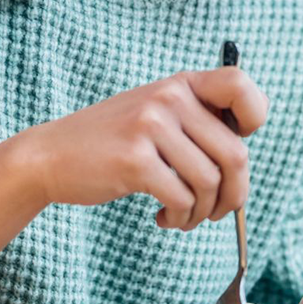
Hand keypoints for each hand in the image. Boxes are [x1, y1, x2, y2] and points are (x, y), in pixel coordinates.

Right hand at [20, 67, 268, 230]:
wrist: (50, 155)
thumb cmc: (111, 142)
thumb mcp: (155, 114)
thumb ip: (196, 123)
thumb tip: (242, 163)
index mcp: (181, 84)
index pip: (241, 86)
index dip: (252, 120)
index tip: (232, 147)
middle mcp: (169, 97)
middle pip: (235, 154)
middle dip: (233, 195)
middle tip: (216, 211)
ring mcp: (151, 125)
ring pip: (210, 183)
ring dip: (202, 213)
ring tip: (182, 216)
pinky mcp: (136, 159)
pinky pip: (183, 199)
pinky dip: (180, 219)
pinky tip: (164, 218)